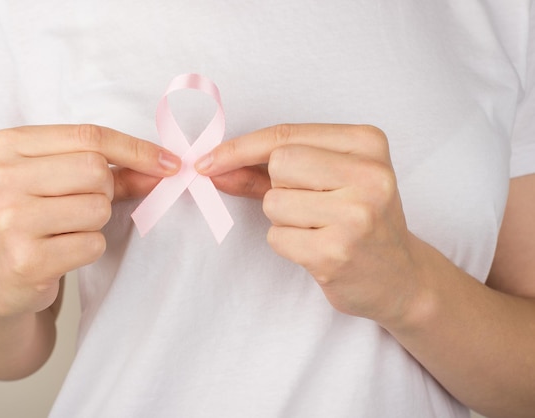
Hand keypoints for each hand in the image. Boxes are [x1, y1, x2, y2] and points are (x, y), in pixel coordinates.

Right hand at [0, 124, 180, 318]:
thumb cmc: (36, 218)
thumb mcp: (62, 181)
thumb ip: (114, 170)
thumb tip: (166, 167)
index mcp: (8, 146)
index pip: (89, 135)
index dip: (136, 149)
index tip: (169, 163)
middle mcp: (2, 178)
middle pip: (95, 170)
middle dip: (106, 190)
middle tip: (82, 204)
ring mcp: (10, 220)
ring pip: (98, 207)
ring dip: (96, 221)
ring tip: (67, 228)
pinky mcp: (25, 259)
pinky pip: (93, 244)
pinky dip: (90, 247)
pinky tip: (62, 251)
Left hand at [196, 123, 419, 324]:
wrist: (400, 278)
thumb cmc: (358, 220)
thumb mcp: (326, 181)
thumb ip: (268, 170)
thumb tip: (214, 167)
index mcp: (368, 143)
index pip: (285, 135)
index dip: (240, 148)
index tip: (209, 160)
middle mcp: (369, 174)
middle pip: (279, 164)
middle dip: (278, 186)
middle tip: (312, 206)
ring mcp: (356, 214)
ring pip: (274, 201)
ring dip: (284, 219)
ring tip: (320, 229)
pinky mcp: (338, 252)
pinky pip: (277, 237)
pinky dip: (287, 244)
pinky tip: (319, 249)